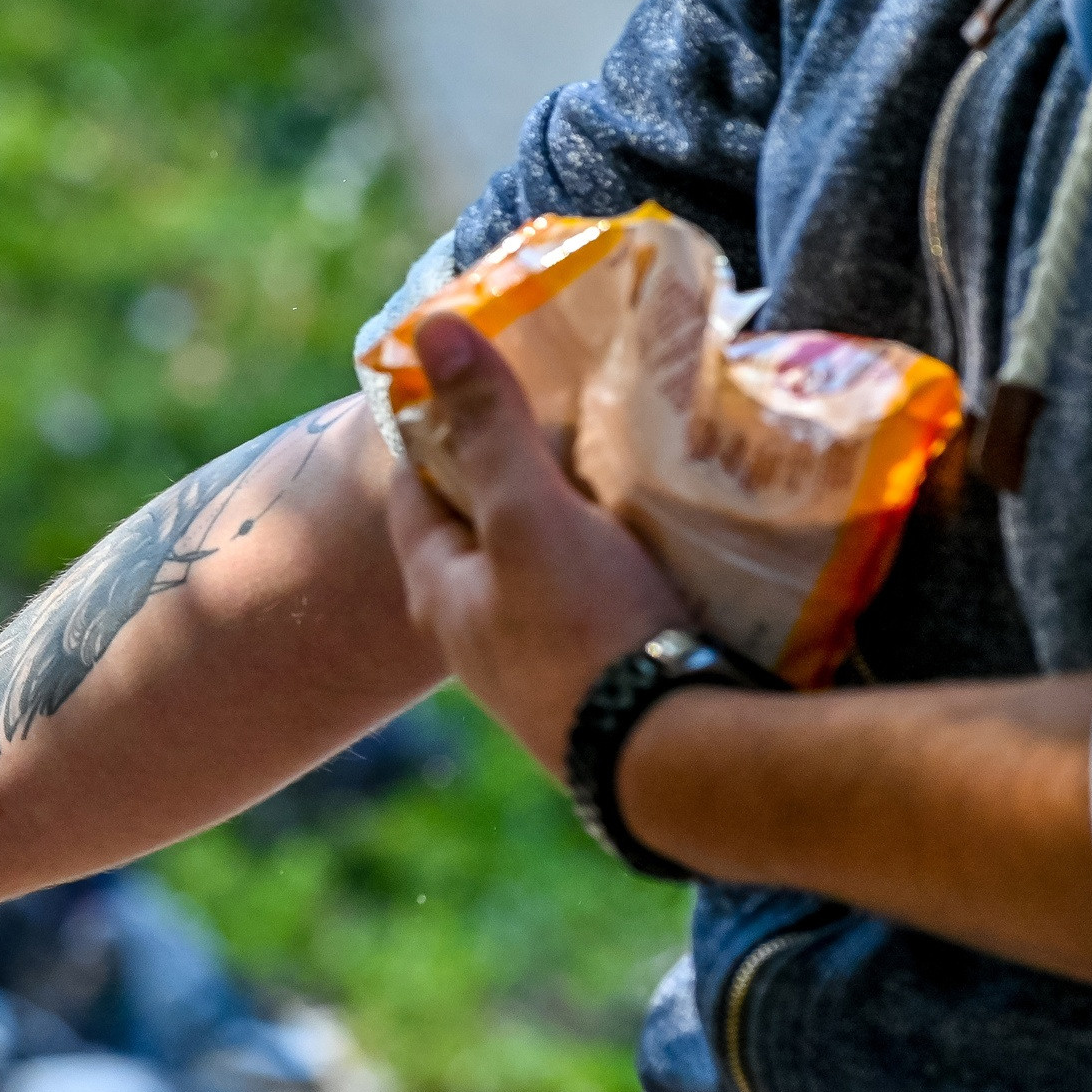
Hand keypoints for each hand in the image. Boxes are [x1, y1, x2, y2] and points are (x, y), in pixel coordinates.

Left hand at [384, 315, 692, 775]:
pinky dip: (614, 565)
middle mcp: (478, 640)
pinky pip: (597, 606)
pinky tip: (656, 543)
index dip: (437, 430)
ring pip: (543, 572)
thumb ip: (486, 428)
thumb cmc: (586, 629)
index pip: (416, 492)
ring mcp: (541, 671)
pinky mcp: (605, 690)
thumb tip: (429, 331)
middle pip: (482, 533)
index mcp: (440, 596)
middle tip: (560, 413)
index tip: (474, 377)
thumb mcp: (528, 514)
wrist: (676, 760)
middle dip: (513, 474)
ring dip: (571, 522)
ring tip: (616, 465)